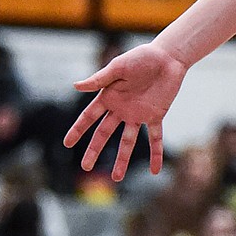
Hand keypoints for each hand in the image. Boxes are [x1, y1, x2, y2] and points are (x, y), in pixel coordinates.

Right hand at [64, 42, 189, 179]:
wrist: (168, 57)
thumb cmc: (141, 58)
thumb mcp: (118, 67)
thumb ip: (99, 79)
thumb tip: (75, 86)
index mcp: (108, 97)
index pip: (89, 117)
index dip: (78, 130)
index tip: (67, 144)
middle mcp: (120, 109)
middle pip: (104, 133)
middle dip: (94, 150)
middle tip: (86, 167)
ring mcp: (138, 114)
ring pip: (127, 141)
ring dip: (122, 159)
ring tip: (117, 178)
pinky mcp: (155, 116)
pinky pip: (155, 138)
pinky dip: (155, 154)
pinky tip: (155, 171)